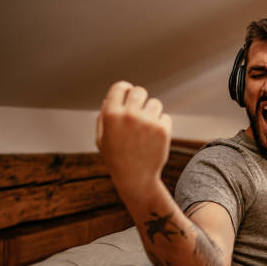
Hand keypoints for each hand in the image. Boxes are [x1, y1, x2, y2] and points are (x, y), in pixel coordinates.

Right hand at [96, 81, 171, 196]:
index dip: (125, 88)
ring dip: (152, 112)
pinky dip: (161, 125)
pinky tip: (154, 139)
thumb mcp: (101, 139)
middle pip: (139, 91)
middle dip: (140, 98)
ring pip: (155, 103)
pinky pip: (165, 117)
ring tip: (146, 128)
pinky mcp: (163, 130)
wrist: (135, 179)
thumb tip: (109, 98)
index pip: (120, 87)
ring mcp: (147, 122)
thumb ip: (103, 117)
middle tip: (140, 109)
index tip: (129, 93)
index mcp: (111, 115)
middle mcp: (129, 115)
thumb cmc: (116, 159)